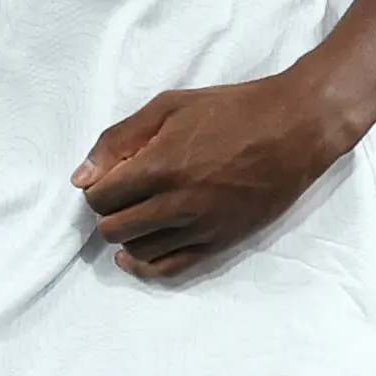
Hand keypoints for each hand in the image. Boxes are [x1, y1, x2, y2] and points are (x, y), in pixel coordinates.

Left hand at [72, 65, 351, 278]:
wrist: (294, 129)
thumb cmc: (231, 109)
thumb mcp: (169, 106)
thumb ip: (118, 139)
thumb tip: (81, 178)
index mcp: (161, 166)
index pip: (100, 197)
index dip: (97, 187)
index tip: (110, 176)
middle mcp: (177, 203)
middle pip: (114, 228)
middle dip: (108, 212)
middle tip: (122, 194)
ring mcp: (200, 228)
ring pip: (138, 252)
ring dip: (127, 235)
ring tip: (138, 214)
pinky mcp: (220, 242)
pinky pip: (171, 269)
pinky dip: (147, 266)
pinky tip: (137, 256)